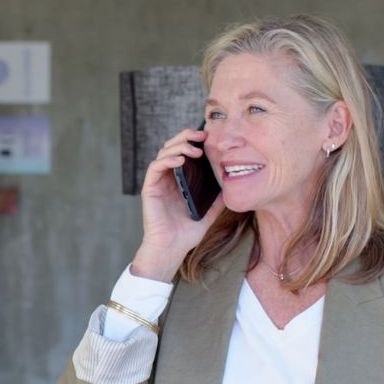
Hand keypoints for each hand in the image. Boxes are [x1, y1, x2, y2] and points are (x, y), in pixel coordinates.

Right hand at [131, 129, 225, 281]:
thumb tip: (233, 186)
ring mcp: (158, 182)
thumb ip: (218, 199)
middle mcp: (167, 177)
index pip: (183, 152)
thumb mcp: (209, 212)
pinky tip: (180, 161)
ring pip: (163, 153)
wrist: (172, 249)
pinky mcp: (150, 189)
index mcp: (179, 180)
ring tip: (194, 149)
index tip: (209, 137)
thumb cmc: (187, 233)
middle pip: (172, 146)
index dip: (193, 141)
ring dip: (178, 147)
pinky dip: (167, 160)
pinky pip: (155, 168)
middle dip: (186, 137)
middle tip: (202, 135)